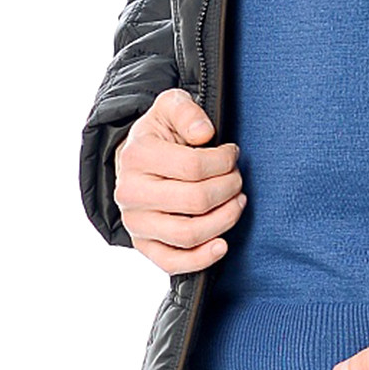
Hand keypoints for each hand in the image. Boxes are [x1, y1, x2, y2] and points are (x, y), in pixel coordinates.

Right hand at [113, 88, 246, 274]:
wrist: (136, 160)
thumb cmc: (161, 134)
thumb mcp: (170, 107)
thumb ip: (187, 111)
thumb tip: (204, 134)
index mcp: (137, 156)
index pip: (194, 167)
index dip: (224, 161)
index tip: (232, 155)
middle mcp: (131, 193)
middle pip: (196, 201)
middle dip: (229, 188)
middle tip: (237, 179)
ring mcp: (136, 222)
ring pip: (188, 234)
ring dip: (224, 220)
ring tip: (237, 202)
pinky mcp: (143, 245)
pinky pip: (171, 262)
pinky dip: (201, 259)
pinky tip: (222, 245)